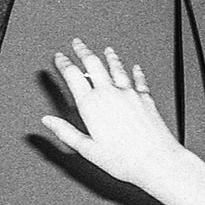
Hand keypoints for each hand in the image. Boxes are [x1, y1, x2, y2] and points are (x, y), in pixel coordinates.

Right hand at [40, 39, 185, 189]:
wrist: (156, 160)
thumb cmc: (123, 159)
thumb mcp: (86, 149)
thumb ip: (65, 132)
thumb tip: (48, 121)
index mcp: (91, 105)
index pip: (73, 76)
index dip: (64, 63)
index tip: (60, 57)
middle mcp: (110, 94)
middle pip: (93, 64)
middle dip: (83, 51)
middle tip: (77, 43)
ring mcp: (129, 94)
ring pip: (116, 68)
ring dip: (109, 57)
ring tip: (106, 49)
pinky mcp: (146, 99)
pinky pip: (139, 79)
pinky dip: (136, 71)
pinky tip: (136, 67)